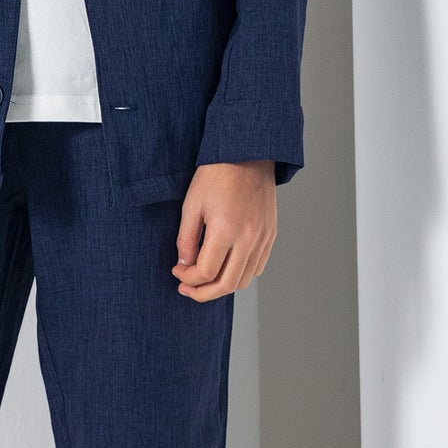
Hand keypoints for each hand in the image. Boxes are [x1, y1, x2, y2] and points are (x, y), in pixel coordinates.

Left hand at [173, 160, 276, 301]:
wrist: (248, 153)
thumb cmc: (216, 174)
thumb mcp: (192, 204)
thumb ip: (186, 239)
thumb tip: (184, 265)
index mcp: (226, 230)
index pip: (206, 272)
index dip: (187, 278)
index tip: (177, 271)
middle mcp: (248, 238)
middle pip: (226, 285)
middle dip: (202, 293)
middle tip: (187, 289)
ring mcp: (263, 238)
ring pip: (243, 281)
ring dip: (221, 287)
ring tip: (205, 280)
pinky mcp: (270, 235)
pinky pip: (257, 267)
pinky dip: (239, 274)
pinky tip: (225, 266)